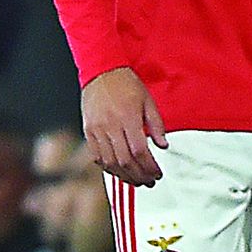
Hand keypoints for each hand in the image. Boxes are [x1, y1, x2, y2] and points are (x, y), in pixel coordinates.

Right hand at [81, 68, 166, 186]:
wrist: (101, 70)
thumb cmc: (126, 83)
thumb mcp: (148, 101)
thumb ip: (157, 125)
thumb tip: (163, 146)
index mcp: (128, 117)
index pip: (140, 151)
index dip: (149, 166)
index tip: (157, 173)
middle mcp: (110, 125)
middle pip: (125, 161)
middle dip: (139, 175)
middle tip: (149, 181)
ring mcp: (97, 129)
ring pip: (110, 162)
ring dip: (124, 176)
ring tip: (136, 181)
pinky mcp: (88, 131)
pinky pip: (96, 156)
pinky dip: (108, 168)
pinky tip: (118, 171)